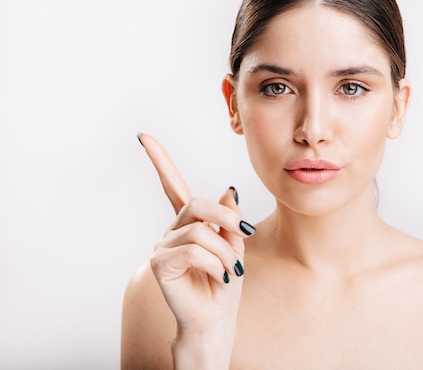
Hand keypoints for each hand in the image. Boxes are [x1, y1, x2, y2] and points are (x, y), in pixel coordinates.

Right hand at [138, 133, 253, 366]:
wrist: (216, 319)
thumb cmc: (224, 283)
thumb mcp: (236, 247)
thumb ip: (230, 220)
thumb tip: (228, 190)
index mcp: (190, 222)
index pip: (173, 186)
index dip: (159, 160)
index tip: (143, 136)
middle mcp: (173, 229)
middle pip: (196, 204)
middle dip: (226, 217)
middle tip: (246, 232)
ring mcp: (163, 245)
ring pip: (199, 231)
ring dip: (224, 251)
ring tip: (231, 270)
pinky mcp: (160, 264)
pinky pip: (192, 250)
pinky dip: (214, 263)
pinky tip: (220, 277)